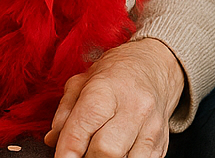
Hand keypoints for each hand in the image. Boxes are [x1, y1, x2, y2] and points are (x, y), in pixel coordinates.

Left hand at [44, 37, 184, 157]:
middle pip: (106, 150)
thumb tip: (53, 140)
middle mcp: (133, 106)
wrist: (154, 67)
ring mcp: (151, 126)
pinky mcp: (161, 143)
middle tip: (80, 154)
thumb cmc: (114, 76)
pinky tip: (118, 153)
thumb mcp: (82, 82)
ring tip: (97, 153)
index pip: (84, 126)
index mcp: (107, 88)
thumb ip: (64, 112)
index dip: (67, 150)